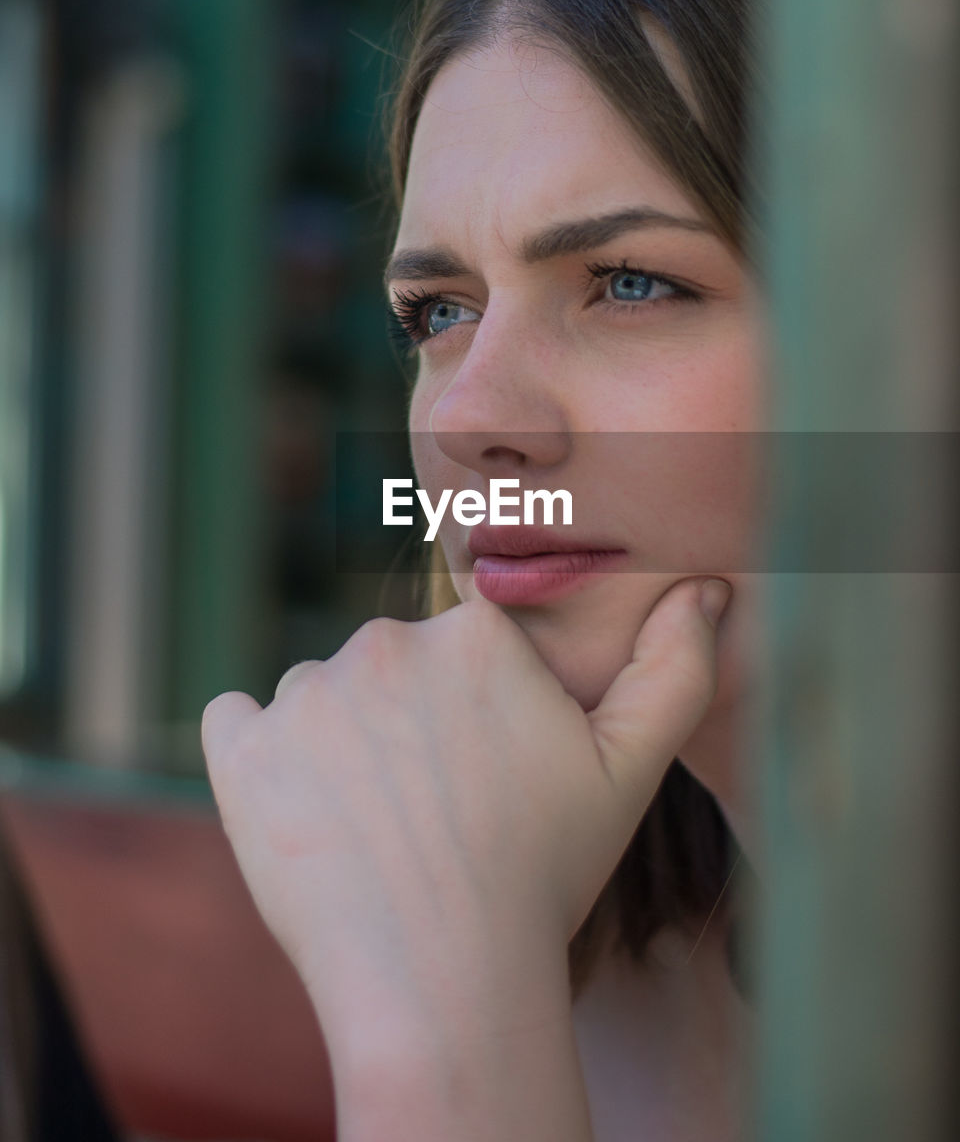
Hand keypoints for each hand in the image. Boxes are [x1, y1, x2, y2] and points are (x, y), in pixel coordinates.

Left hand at [201, 576, 730, 1050]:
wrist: (444, 979)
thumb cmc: (543, 873)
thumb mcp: (632, 769)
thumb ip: (676, 668)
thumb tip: (706, 590)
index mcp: (475, 631)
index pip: (464, 649)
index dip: (476, 716)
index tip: (483, 778)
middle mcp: (385, 642)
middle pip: (392, 670)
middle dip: (409, 724)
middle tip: (436, 812)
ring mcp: (306, 694)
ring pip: (322, 700)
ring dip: (340, 746)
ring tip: (378, 829)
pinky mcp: (242, 750)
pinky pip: (239, 723)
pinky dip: (260, 756)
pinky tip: (301, 811)